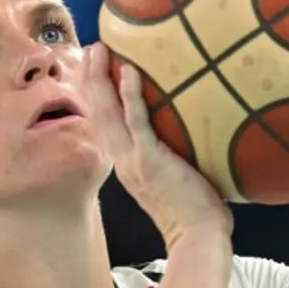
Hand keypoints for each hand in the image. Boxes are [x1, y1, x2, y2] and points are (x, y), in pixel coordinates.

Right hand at [82, 43, 232, 247]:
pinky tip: (128, 71)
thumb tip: (186, 137)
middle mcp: (122, 161)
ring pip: (107, 113)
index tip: (92, 71)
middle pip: (97, 113)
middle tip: (90, 49)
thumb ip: (169, 158)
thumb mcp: (171, 181)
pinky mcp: (151, 161)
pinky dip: (130, 96)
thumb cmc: (195, 213)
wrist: (198, 238)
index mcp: (126, 166)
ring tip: (98, 50)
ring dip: (100, 79)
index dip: (95, 96)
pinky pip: (136, 121)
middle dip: (90, 79)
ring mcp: (133, 161)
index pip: (103, 125)